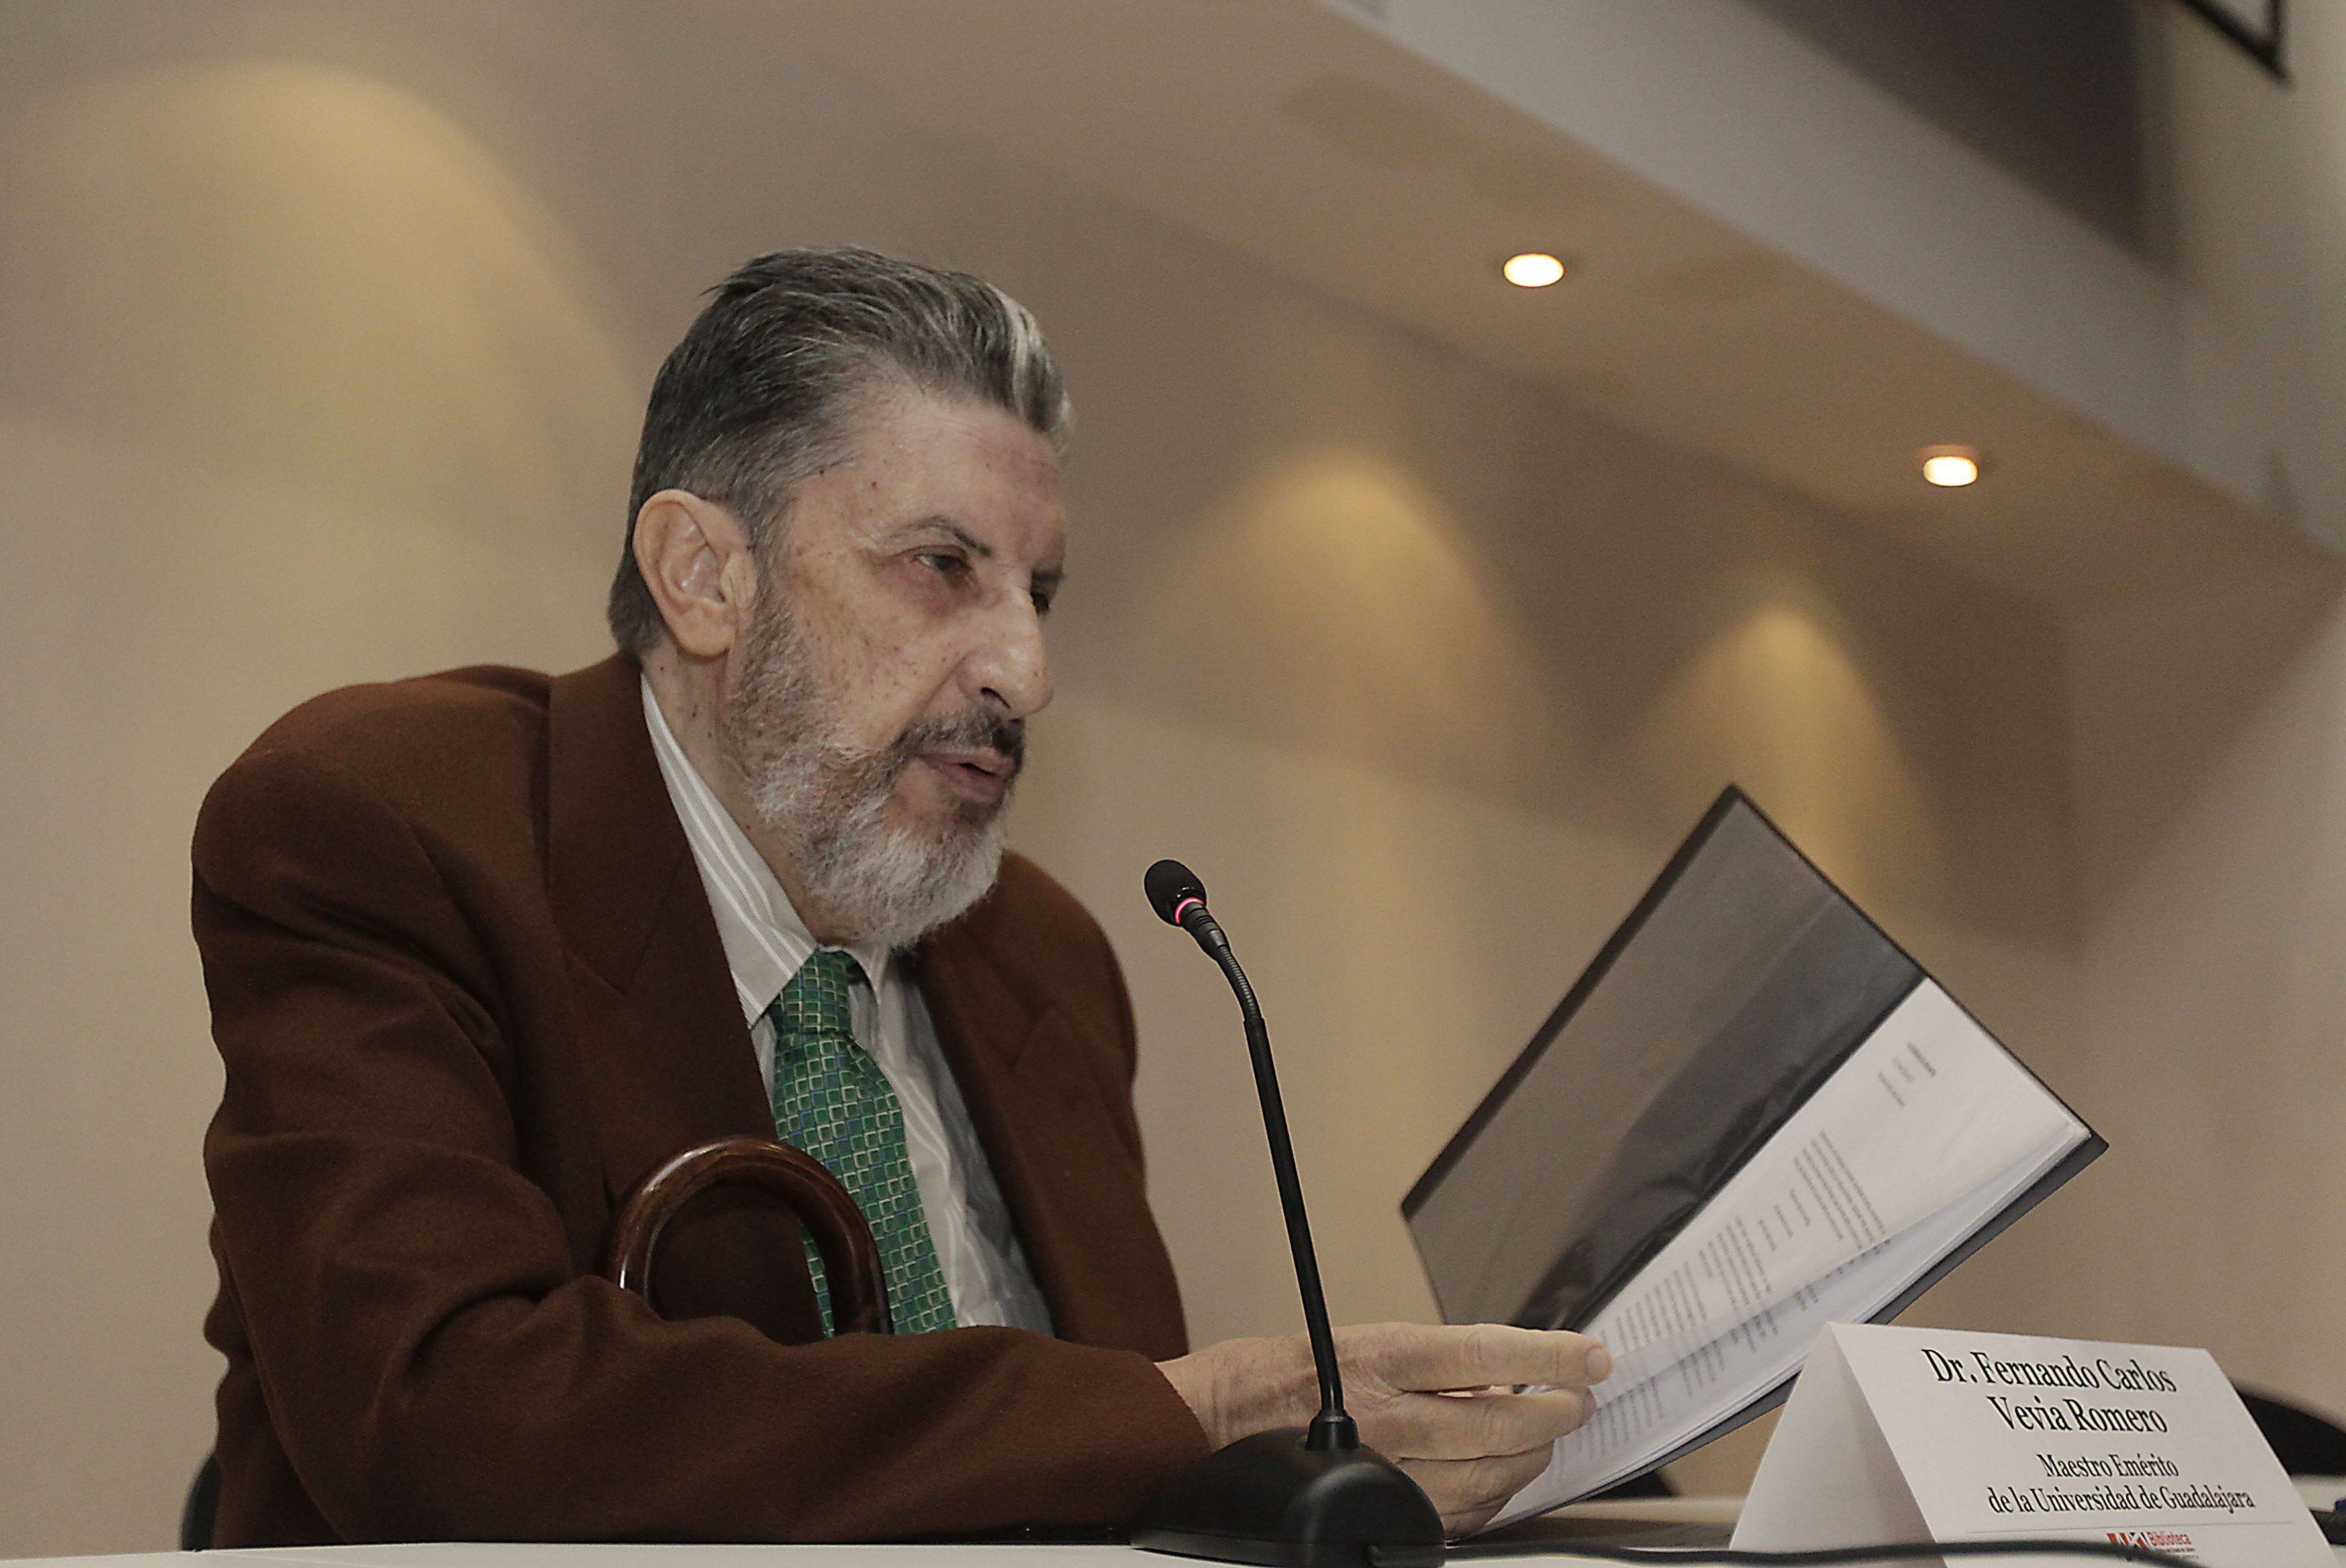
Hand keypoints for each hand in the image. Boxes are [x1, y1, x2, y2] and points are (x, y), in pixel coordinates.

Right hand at [1156, 1322, 1611, 1535]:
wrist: (1212, 1425)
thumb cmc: (1274, 1376)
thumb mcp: (1352, 1339)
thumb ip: (1425, 1361)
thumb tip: (1495, 1371)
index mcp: (1382, 1359)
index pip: (1488, 1352)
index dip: (1550, 1354)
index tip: (1591, 1354)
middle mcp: (1390, 1418)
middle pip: (1502, 1421)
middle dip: (1556, 1410)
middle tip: (1581, 1398)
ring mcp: (1389, 1471)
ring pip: (1490, 1475)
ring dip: (1532, 1457)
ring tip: (1550, 1435)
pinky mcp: (1382, 1509)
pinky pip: (1460, 1516)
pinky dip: (1495, 1498)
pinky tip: (1506, 1480)